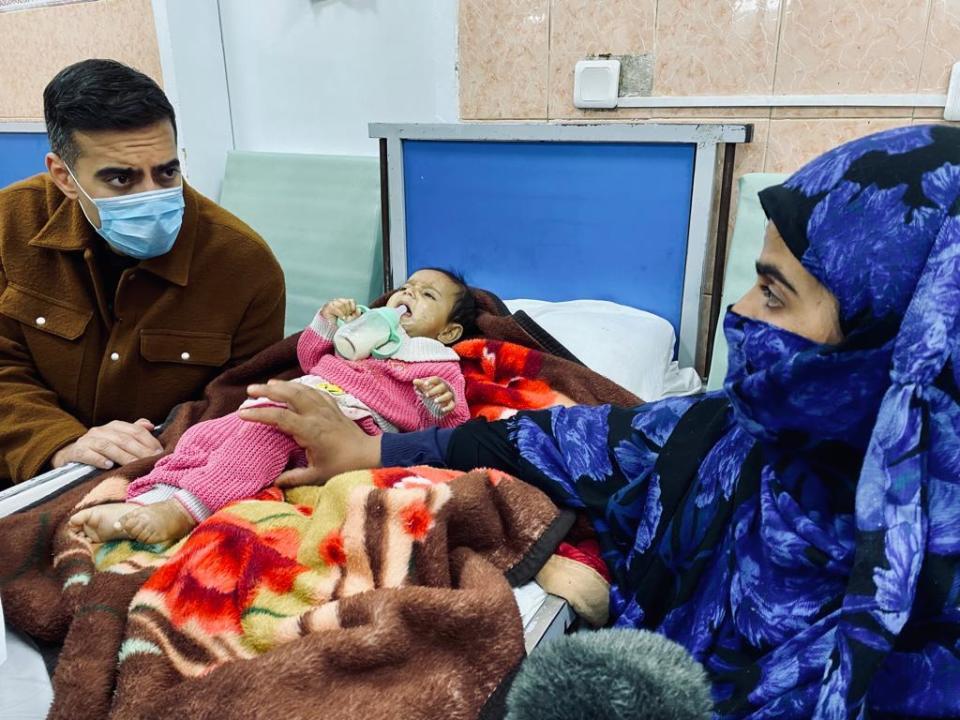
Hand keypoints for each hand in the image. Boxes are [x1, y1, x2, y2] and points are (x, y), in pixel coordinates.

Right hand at [51, 418, 162, 469]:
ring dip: (123, 456)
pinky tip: (108, 466)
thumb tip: (151, 425)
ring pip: (108, 446)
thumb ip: (134, 431)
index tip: (159, 453)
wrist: (68, 454)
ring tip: (135, 464)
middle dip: (140, 450)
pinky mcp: (75, 452)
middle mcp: (101, 431)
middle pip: (124, 439)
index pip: (135, 431)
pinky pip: (87, 454)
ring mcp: (87, 440)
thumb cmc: (99, 449)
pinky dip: (98, 459)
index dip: (149, 441)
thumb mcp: (117, 438)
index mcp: (114, 426)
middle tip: (151, 461)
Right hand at [238, 380, 380, 486]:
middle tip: (250, 390)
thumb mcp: (317, 476)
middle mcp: (317, 414)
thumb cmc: (343, 467)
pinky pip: (315, 391)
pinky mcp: (334, 407)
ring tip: (267, 384)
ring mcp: (326, 408)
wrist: (369, 455)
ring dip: (284, 385)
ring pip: (302, 390)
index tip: (242, 414)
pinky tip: (294, 387)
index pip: (279, 417)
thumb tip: (274, 483)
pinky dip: (302, 387)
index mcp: (310, 430)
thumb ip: (294, 478)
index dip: (260, 414)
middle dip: (268, 390)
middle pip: (289, 395)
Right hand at [320, 298, 360, 322]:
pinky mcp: (328, 307)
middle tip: (347, 316)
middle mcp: (337, 301)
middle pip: (346, 302)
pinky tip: (342, 318)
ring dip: (344, 313)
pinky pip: (336, 308)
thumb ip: (355, 315)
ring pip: (341, 304)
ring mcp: (332, 303)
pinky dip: (340, 314)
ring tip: (343, 318)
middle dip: (348, 311)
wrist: (328, 326)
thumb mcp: (349, 318)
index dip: (353, 307)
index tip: (352, 313)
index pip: (351, 301)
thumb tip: (359, 310)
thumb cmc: (338, 322)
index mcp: (343, 302)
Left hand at [414, 376, 455, 415]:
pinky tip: (442, 409)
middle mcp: (445, 388)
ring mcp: (449, 396)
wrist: (438, 404)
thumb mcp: (425, 389)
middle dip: (434, 391)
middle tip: (426, 395)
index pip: (436, 379)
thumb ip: (420, 385)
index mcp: (438, 383)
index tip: (424, 385)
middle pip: (442, 387)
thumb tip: (414, 381)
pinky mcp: (451, 404)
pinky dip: (448, 407)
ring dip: (442, 398)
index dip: (431, 381)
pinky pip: (452, 405)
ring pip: (448, 395)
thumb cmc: (431, 393)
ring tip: (435, 401)